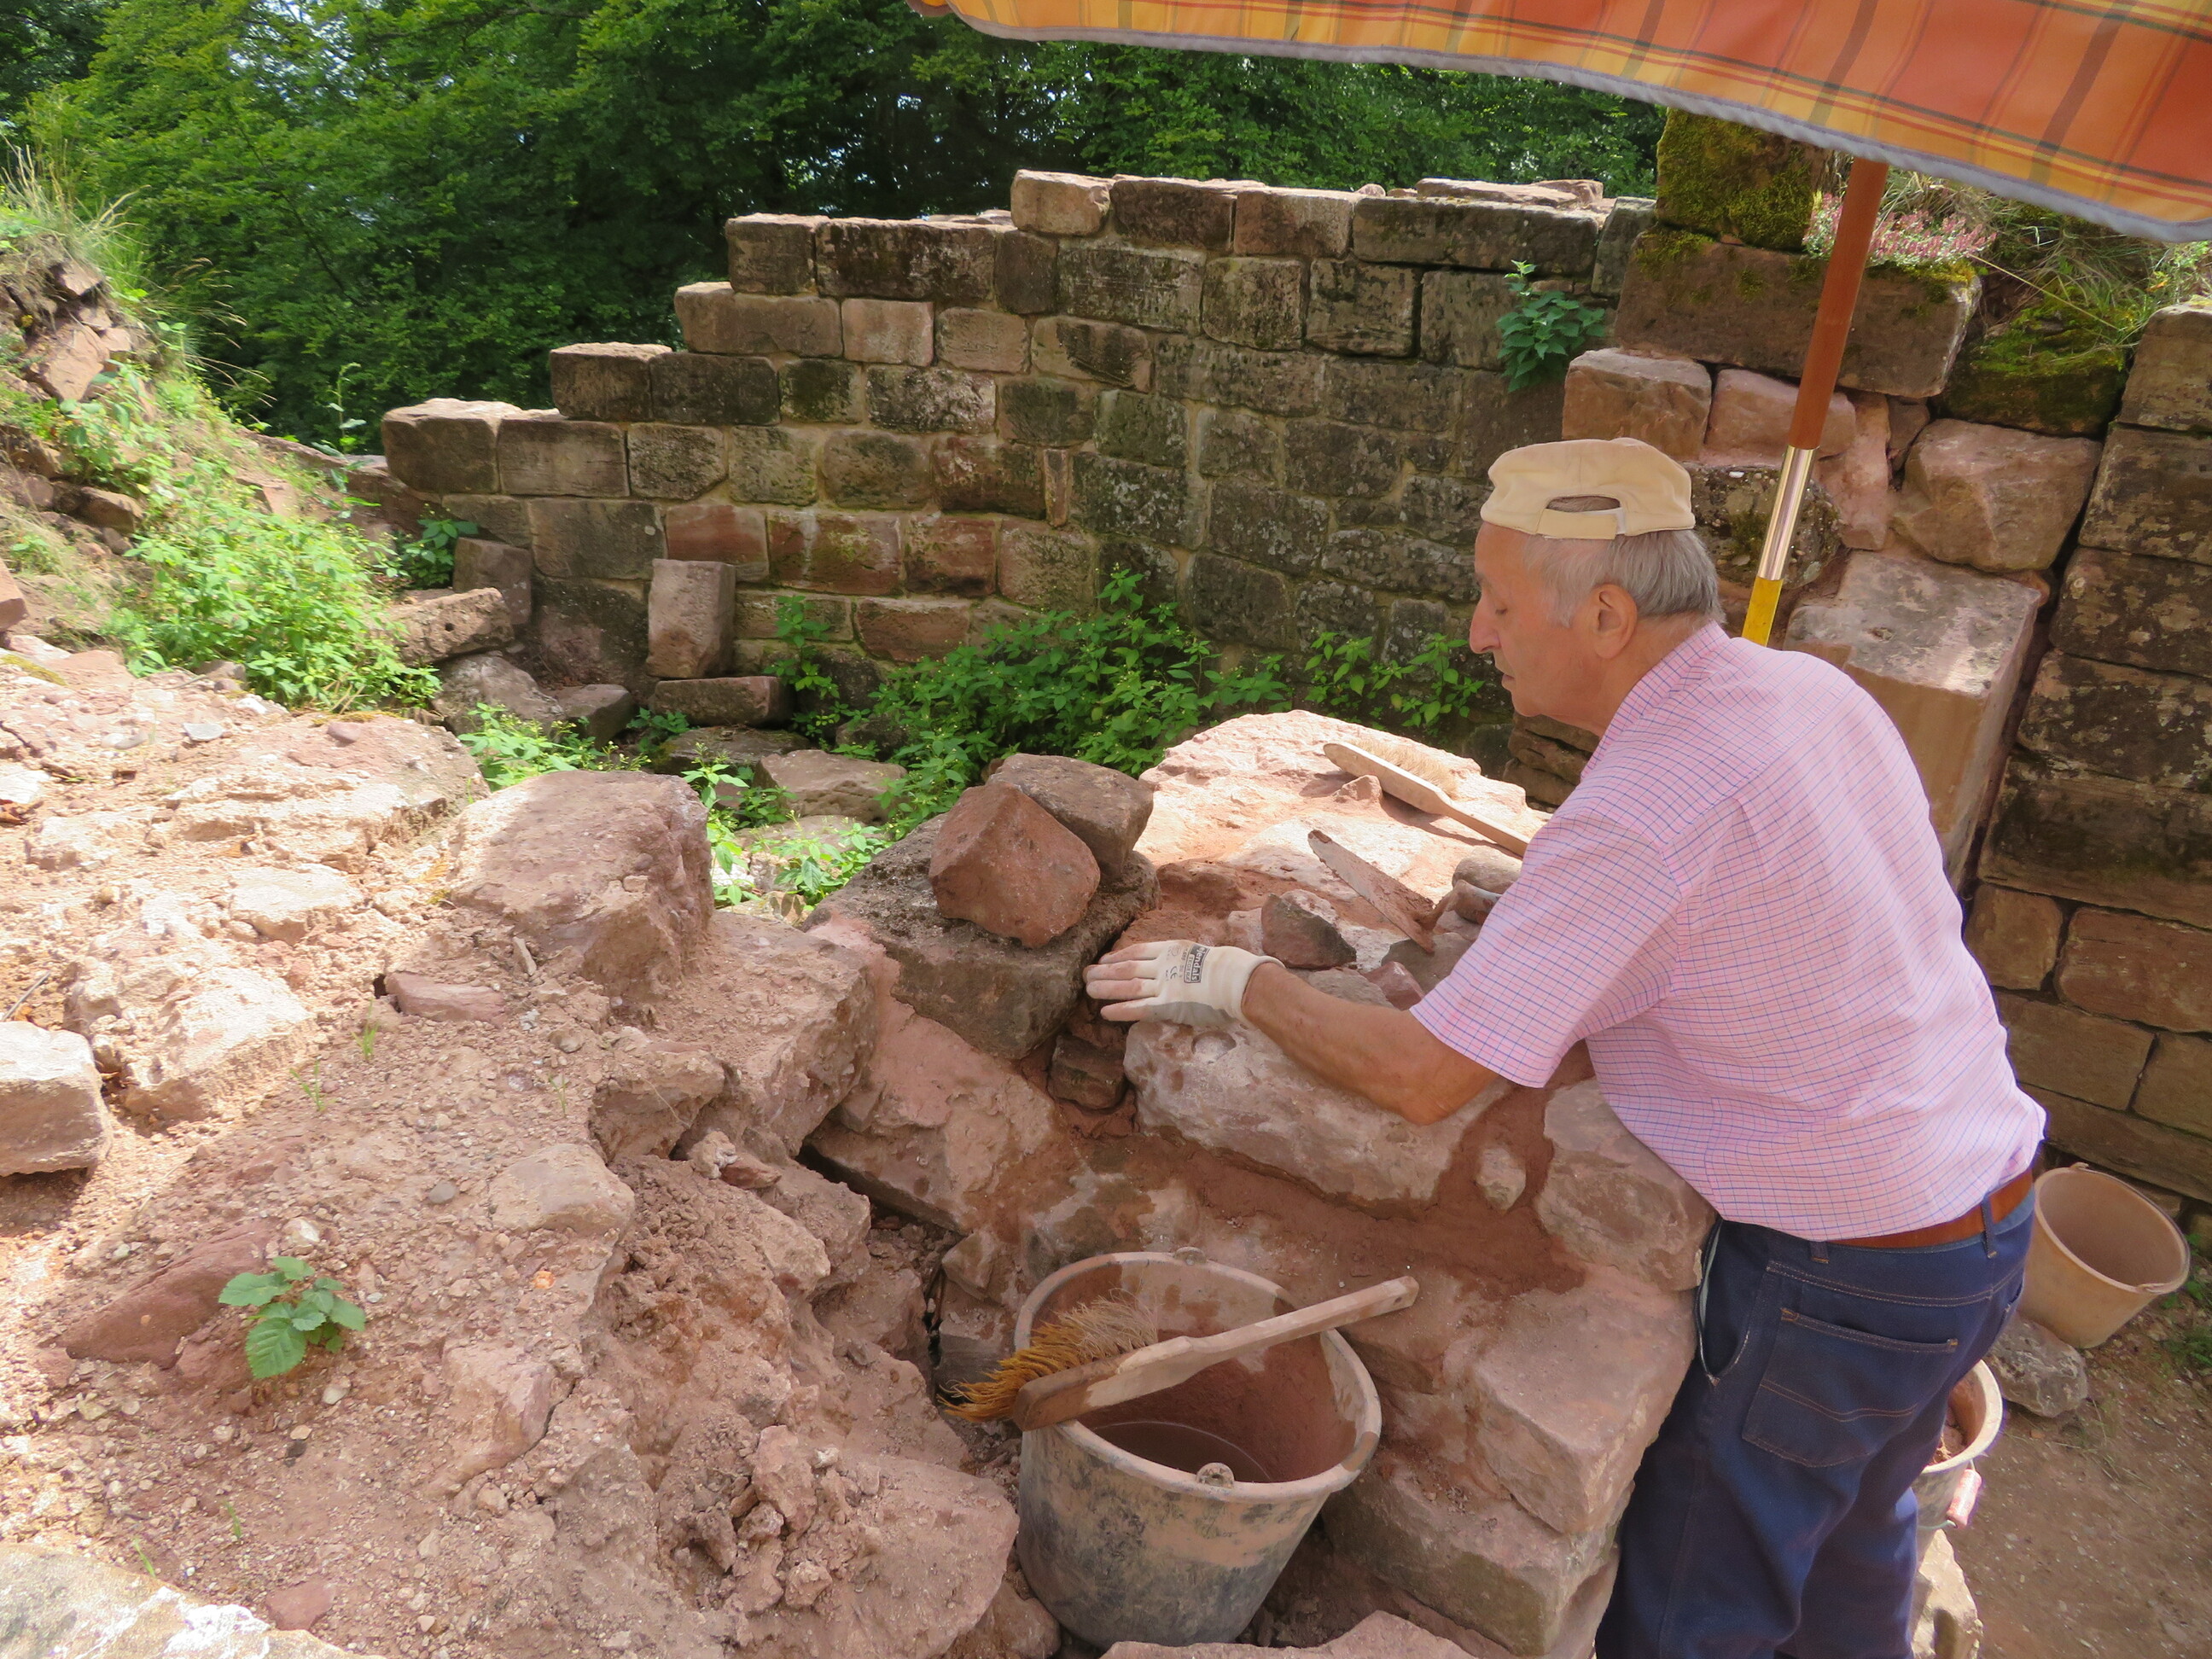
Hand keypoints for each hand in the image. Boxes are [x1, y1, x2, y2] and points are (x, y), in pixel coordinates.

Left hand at [1084, 939, 1269, 1026]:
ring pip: (1128, 986)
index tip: (1104, 959)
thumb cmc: (1229, 968)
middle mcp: (1164, 966)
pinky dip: (1120, 1010)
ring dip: (1106, 988)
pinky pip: (1139, 1008)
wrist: (1237, 979)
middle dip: (1105, 971)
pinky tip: (1104, 1012)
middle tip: (1086, 974)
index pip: (1138, 950)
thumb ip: (1187, 960)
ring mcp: (1165, 986)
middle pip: (1127, 967)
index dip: (1118, 955)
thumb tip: (1183, 965)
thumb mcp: (1203, 955)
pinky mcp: (1168, 1006)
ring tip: (1088, 990)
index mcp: (1172, 950)